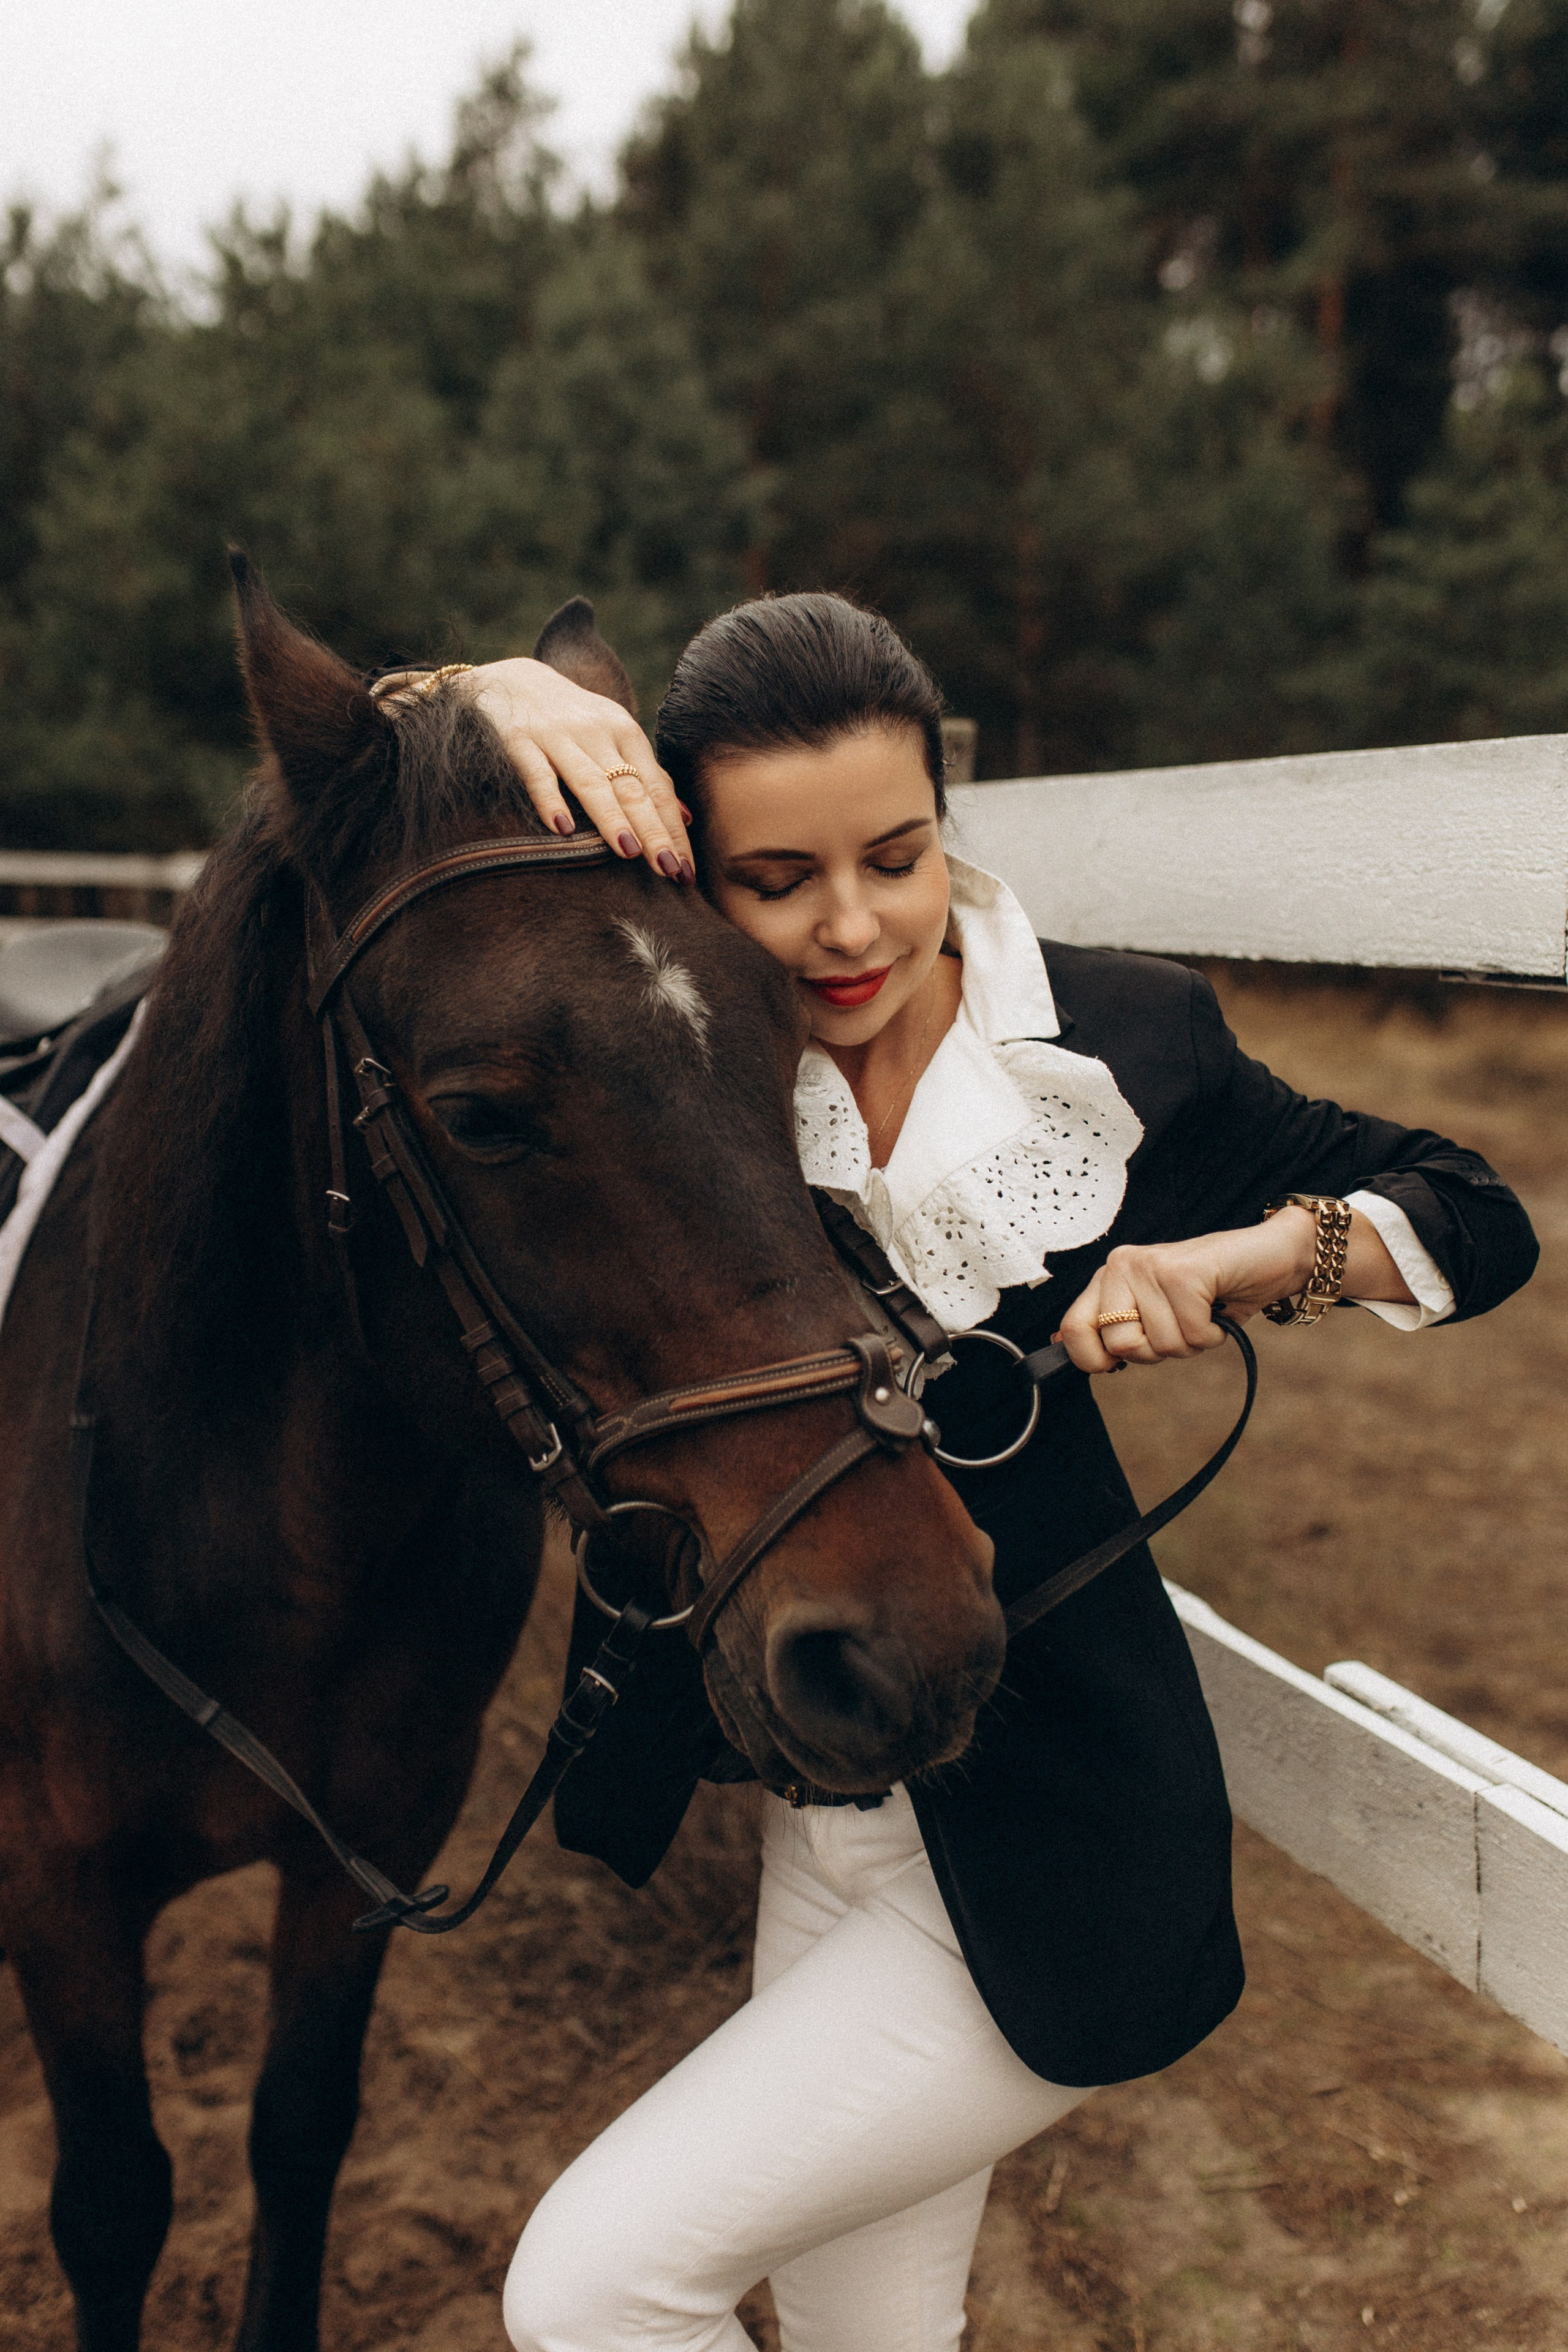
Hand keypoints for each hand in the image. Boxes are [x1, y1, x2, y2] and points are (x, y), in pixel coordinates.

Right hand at [429, 658, 693, 880]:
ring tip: (630, 852)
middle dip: (653, 830)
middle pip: (631, 789)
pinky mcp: (520, 741)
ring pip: (591, 782)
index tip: (687, 870)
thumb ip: (648, 775)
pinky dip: (550, 800)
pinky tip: (562, 829)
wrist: (514, 681)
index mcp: (626, 734)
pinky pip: (538, 774)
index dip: (673, 829)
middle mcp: (597, 734)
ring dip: (612, 818)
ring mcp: (558, 737)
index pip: (657, 788)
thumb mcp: (616, 736)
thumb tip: (686, 818)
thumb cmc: (575, 719)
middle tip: (670, 868)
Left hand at [1057, 1211, 1320, 1372]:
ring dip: (1192, 1341)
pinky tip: (1219, 1306)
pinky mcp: (1183, 1272)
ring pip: (1162, 1344)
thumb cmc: (1211, 1291)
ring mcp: (1151, 1266)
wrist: (1269, 1256)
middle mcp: (1122, 1265)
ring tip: (1203, 1311)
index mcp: (1109, 1276)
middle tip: (1180, 1324)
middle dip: (1158, 1350)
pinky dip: (1214, 1334)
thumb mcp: (1155, 1312)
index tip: (1121, 1361)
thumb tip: (1058, 1344)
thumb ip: (1111, 1326)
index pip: (1074, 1329)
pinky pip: (1192, 1334)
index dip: (1094, 1359)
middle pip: (1121, 1346)